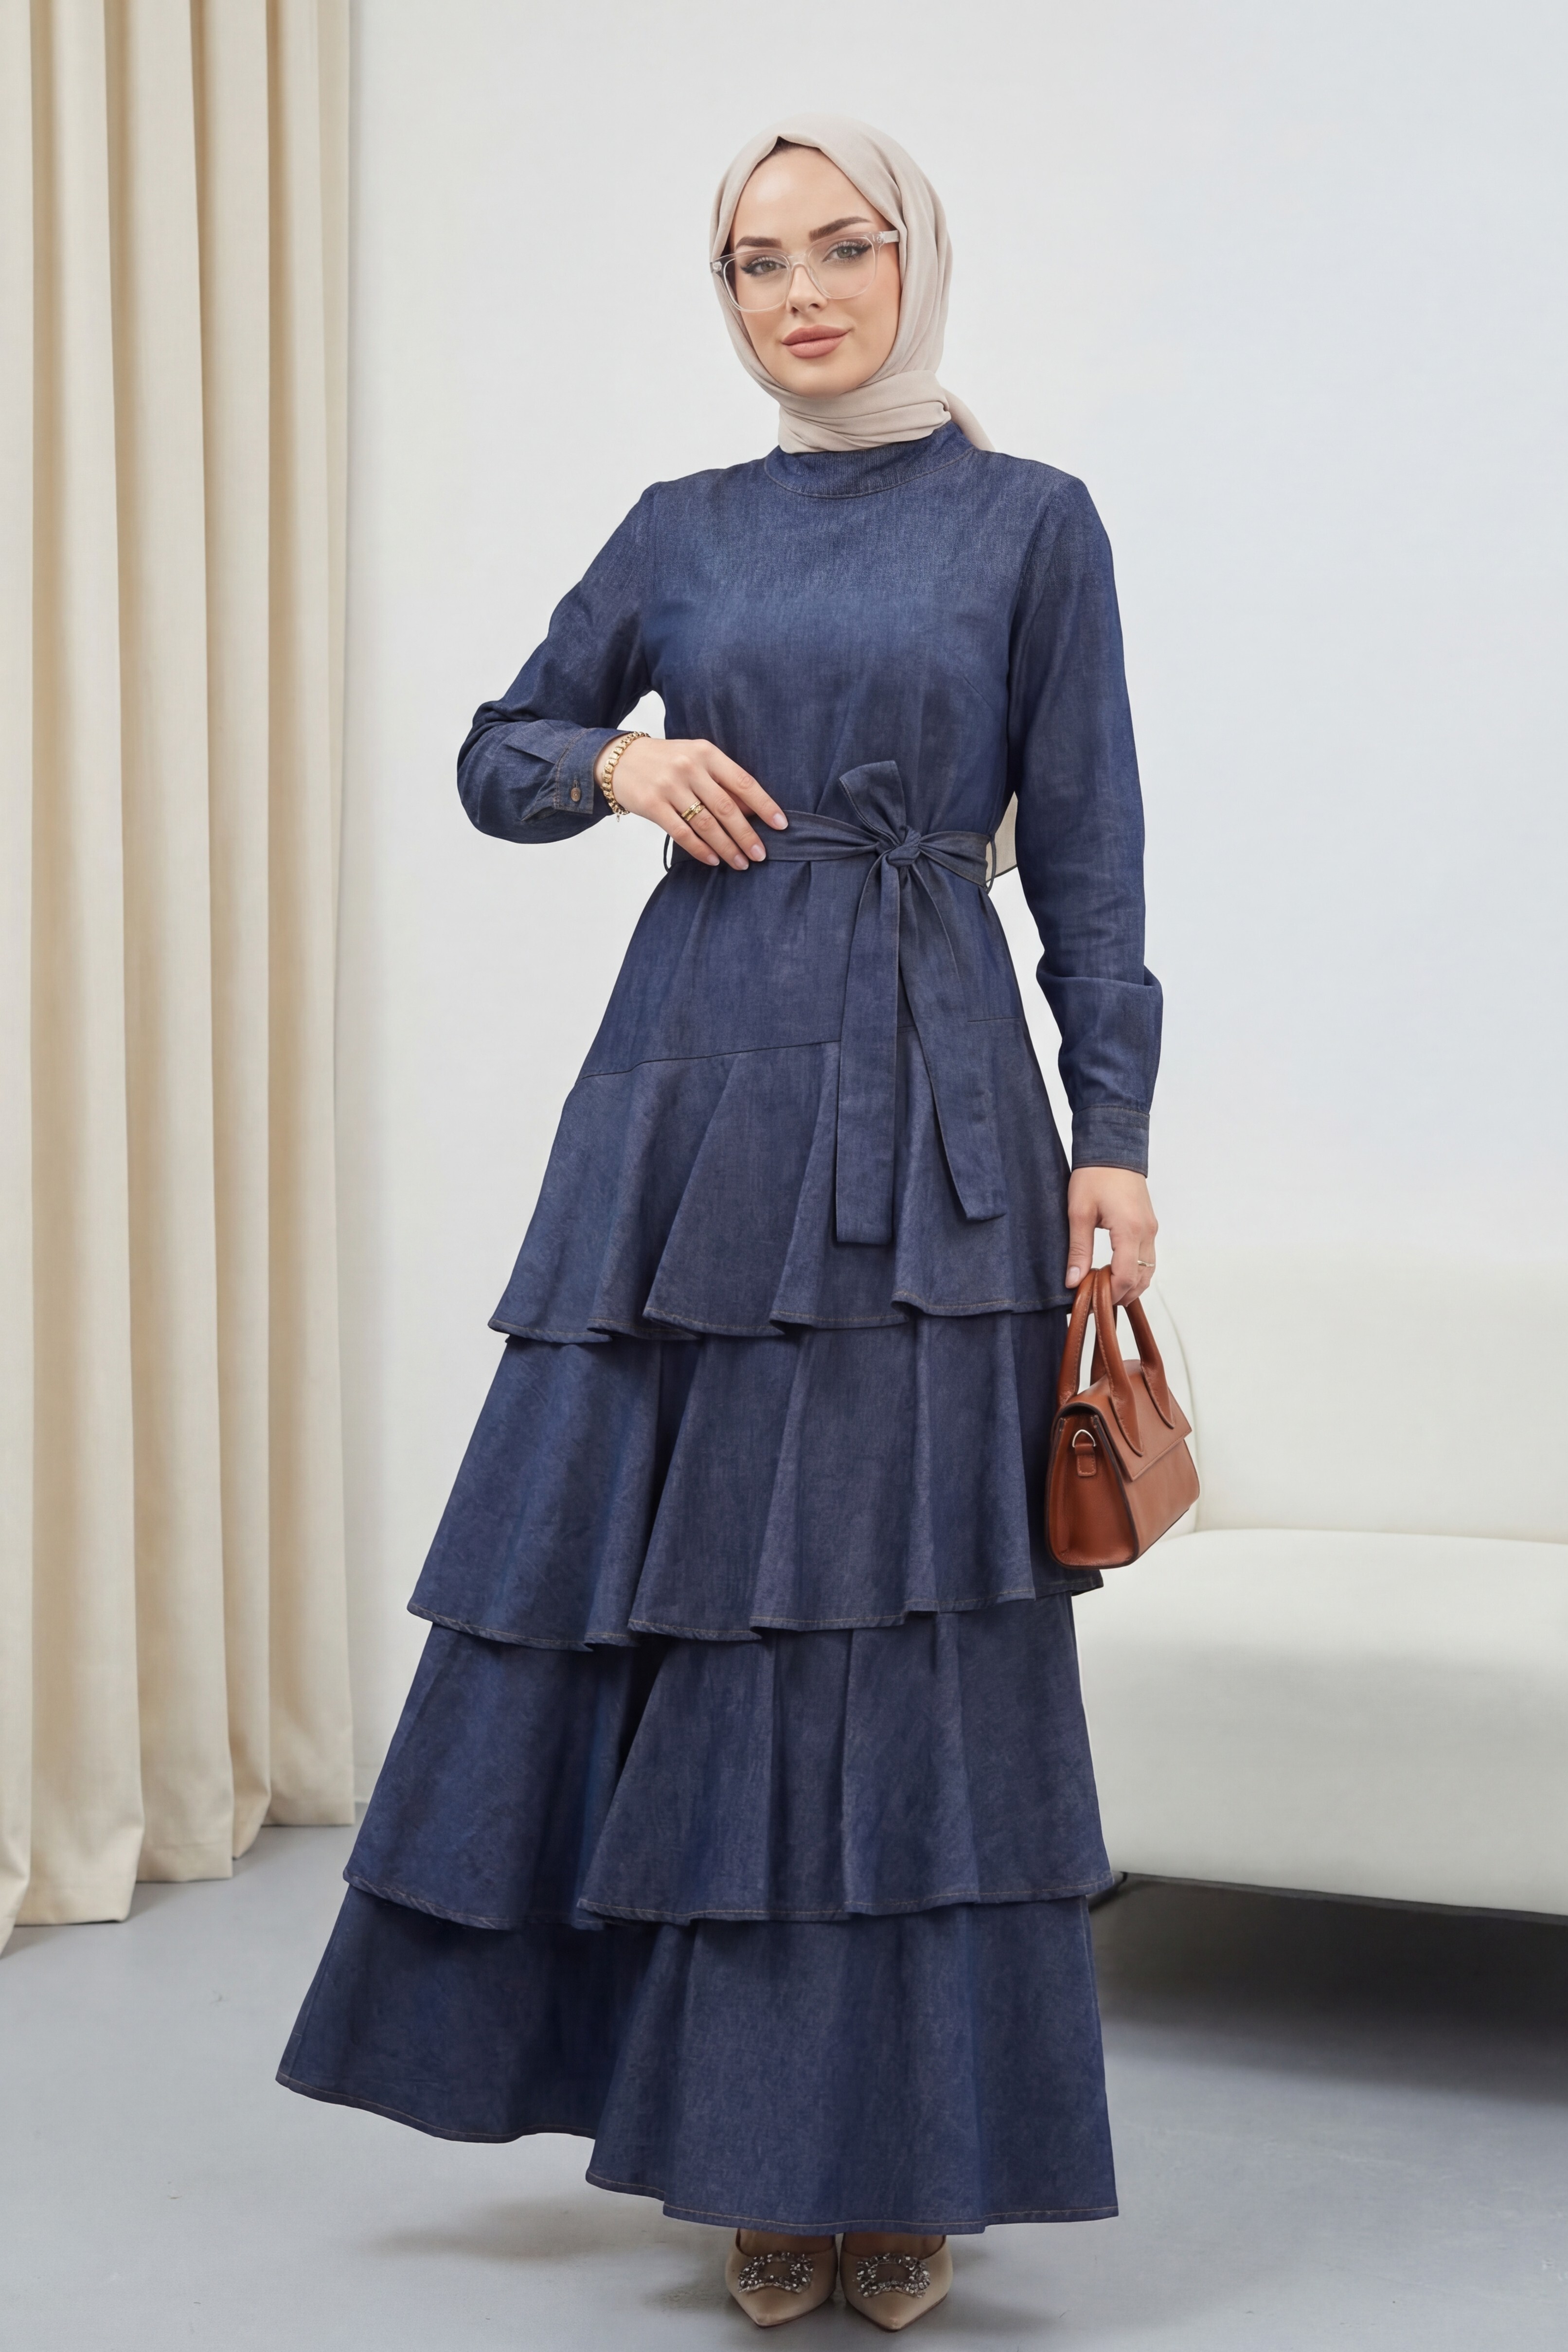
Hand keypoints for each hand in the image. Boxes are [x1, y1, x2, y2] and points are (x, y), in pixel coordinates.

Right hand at [598, 736, 787, 870]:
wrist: (619, 760)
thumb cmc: (666, 761)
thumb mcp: (696, 759)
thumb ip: (721, 780)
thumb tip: (753, 810)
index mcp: (706, 753)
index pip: (743, 782)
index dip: (764, 805)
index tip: (781, 825)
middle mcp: (689, 767)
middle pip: (727, 808)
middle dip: (747, 835)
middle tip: (761, 854)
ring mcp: (669, 786)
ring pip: (706, 824)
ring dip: (727, 847)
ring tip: (741, 863)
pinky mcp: (652, 805)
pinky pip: (682, 833)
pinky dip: (700, 849)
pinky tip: (713, 860)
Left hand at [1065, 1167, 1157, 1305]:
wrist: (1113, 1148)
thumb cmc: (1094, 1175)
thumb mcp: (1078, 1213)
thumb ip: (1078, 1250)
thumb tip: (1073, 1281)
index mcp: (1130, 1230)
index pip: (1126, 1277)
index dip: (1110, 1294)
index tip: (1091, 1301)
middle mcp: (1146, 1232)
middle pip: (1141, 1279)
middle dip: (1120, 1295)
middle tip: (1096, 1300)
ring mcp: (1151, 1229)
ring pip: (1149, 1271)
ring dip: (1130, 1286)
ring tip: (1105, 1290)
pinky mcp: (1149, 1225)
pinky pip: (1148, 1258)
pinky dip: (1135, 1272)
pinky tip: (1115, 1273)